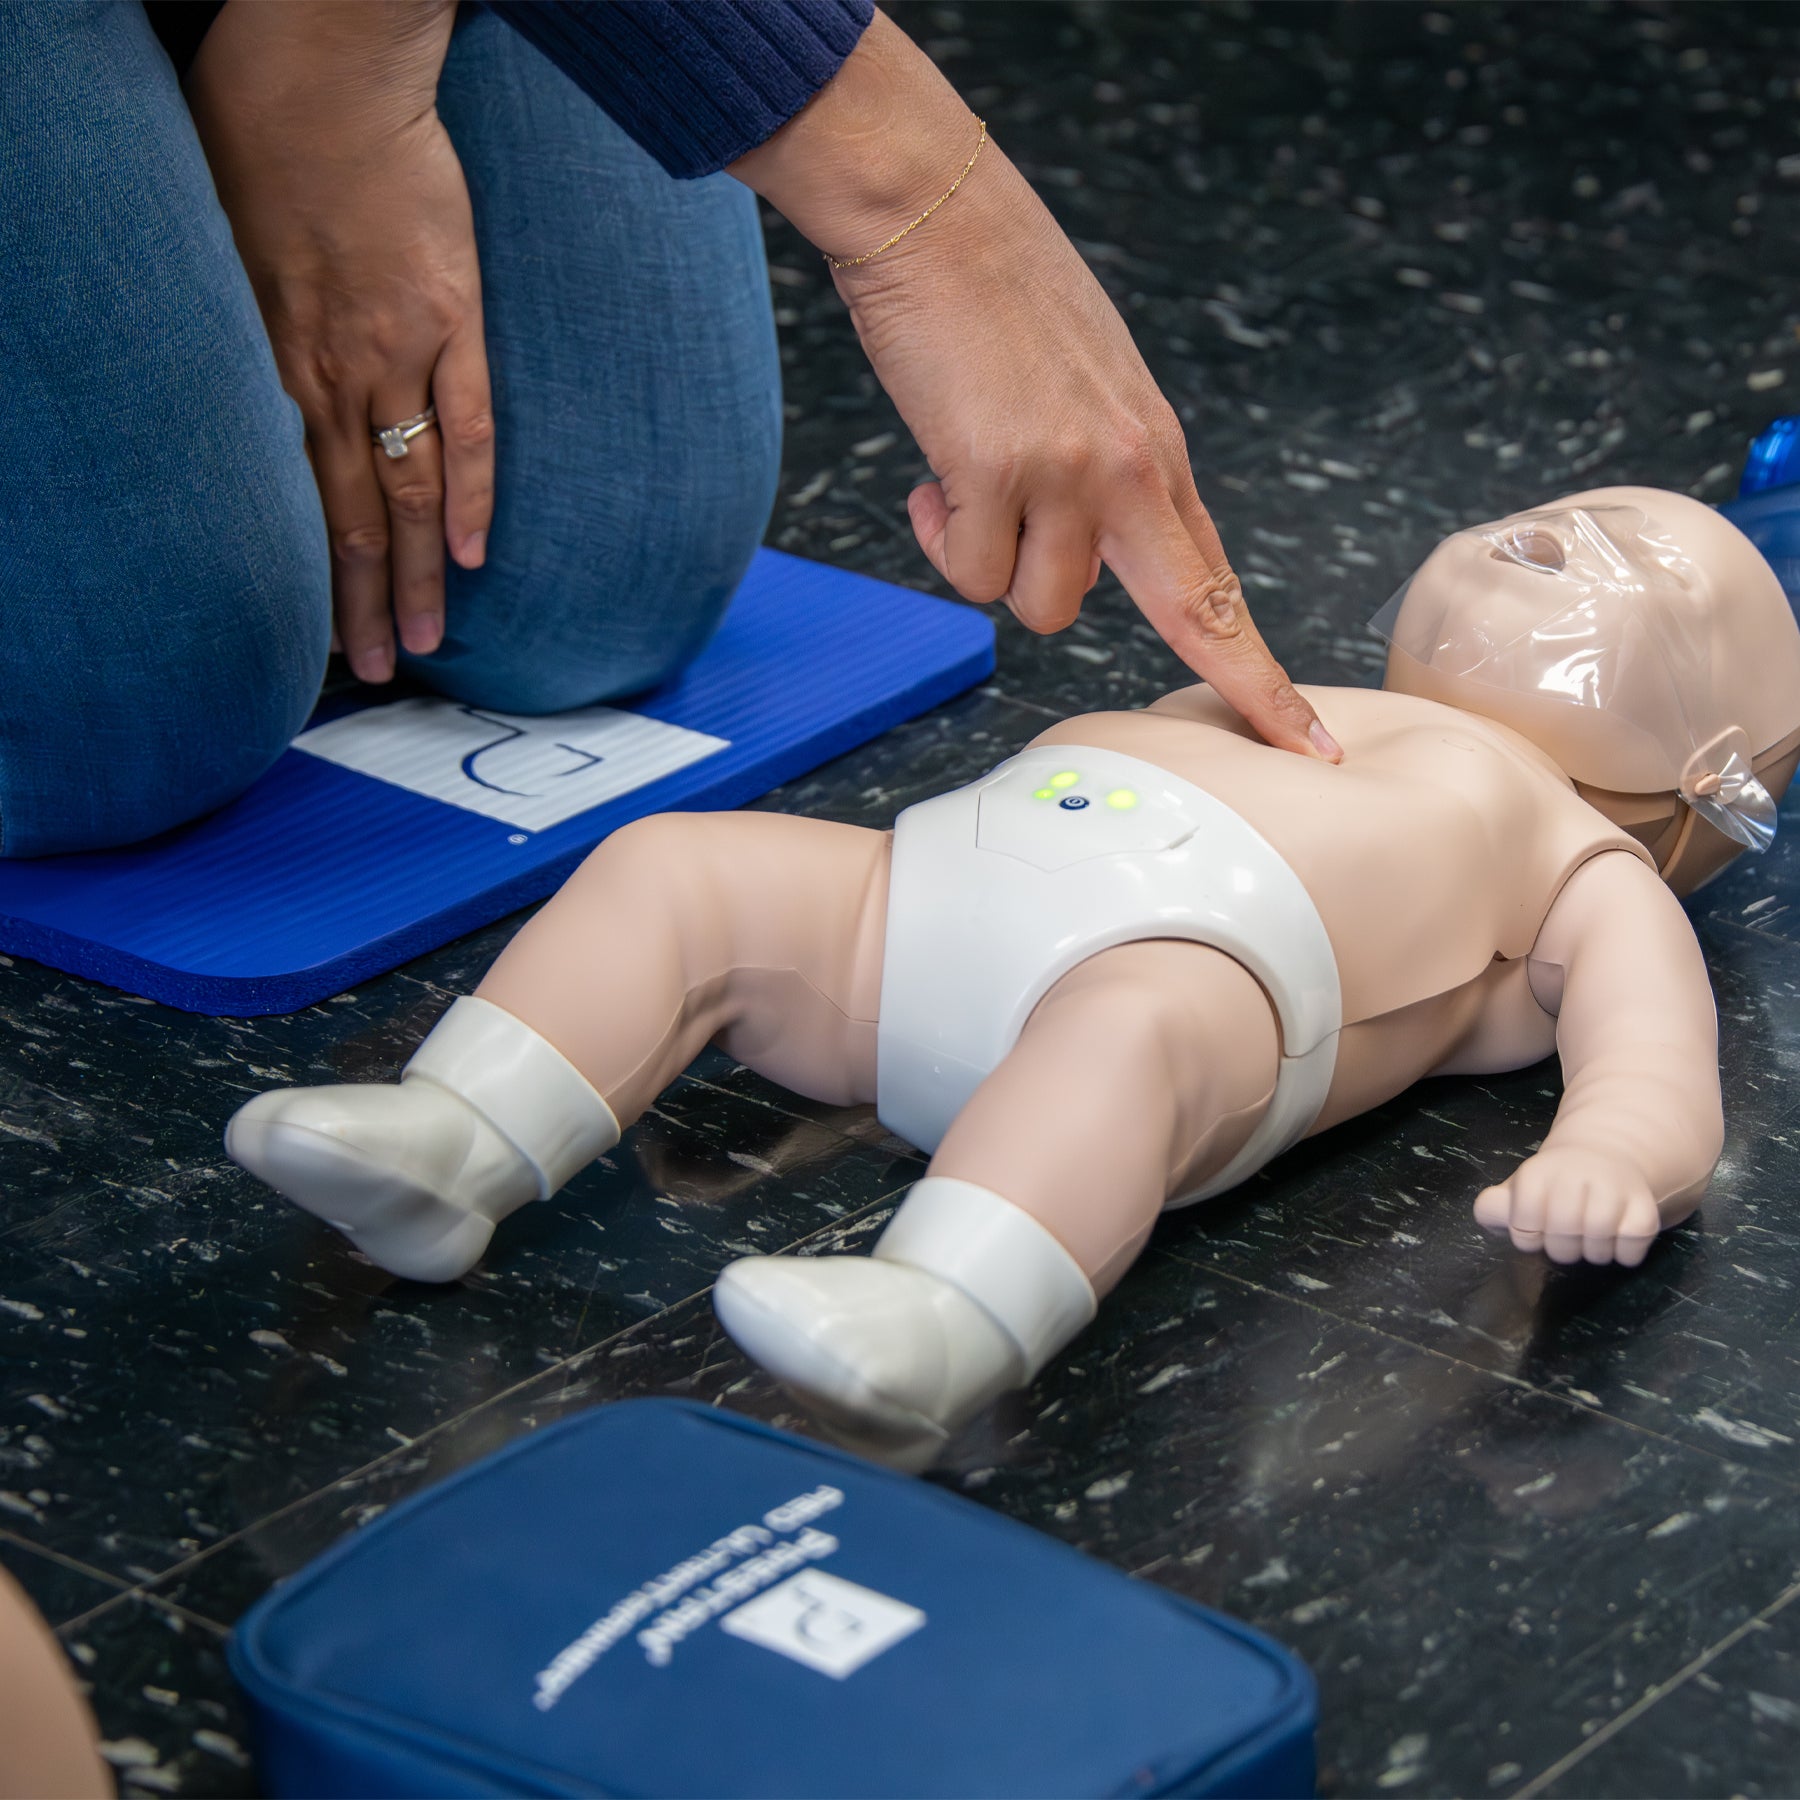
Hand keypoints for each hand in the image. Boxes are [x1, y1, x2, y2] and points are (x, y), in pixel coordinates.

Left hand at [185, 0, 491, 682]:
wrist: (327, 67)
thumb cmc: (263, 136)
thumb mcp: (230, 246)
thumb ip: (260, 332)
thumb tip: (272, 395)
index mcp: (277, 358)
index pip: (297, 494)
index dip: (310, 570)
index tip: (320, 632)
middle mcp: (331, 372)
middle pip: (352, 511)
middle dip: (365, 599)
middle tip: (384, 668)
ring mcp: (398, 351)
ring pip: (408, 486)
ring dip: (415, 571)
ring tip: (428, 639)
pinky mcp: (453, 318)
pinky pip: (469, 423)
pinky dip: (472, 492)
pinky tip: (469, 552)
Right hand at [731, 15, 1339, 761]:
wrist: (935, 214)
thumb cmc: (999, 298)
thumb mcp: (1088, 393)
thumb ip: (1105, 485)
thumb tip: (1084, 567)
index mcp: (1157, 452)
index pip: (1218, 581)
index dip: (1262, 671)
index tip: (1308, 739)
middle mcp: (1131, 470)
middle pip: (1192, 615)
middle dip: (1248, 687)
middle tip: (1300, 751)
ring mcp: (1070, 472)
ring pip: (1039, 607)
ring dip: (994, 567)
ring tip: (968, 489)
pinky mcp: (997, 471)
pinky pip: (971, 572)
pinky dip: (941, 536)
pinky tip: (934, 473)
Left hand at [1473, 1147, 1668, 1265]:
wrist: (1604, 1156)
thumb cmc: (1554, 1184)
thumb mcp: (1519, 1190)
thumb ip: (1494, 1206)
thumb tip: (1491, 1212)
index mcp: (1538, 1172)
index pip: (1523, 1226)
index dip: (1527, 1235)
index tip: (1536, 1224)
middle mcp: (1576, 1174)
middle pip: (1561, 1243)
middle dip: (1560, 1250)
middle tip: (1565, 1236)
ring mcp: (1614, 1189)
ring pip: (1596, 1249)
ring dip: (1591, 1254)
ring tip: (1589, 1238)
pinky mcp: (1644, 1206)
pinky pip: (1631, 1250)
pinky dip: (1623, 1254)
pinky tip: (1615, 1238)